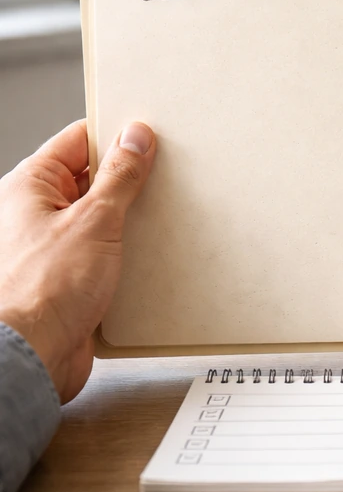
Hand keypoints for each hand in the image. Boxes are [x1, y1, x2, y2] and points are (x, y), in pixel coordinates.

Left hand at [0, 120, 155, 402]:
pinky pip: (106, 252)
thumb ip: (119, 176)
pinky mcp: (70, 278)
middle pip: (90, 179)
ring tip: (160, 217)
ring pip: (102, 218)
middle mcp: (35, 214)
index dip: (114, 135)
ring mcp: (53, 247)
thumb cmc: (41, 291)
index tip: (150, 135)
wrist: (32, 356)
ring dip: (131, 219)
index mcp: (29, 187)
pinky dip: (129, 251)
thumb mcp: (95, 219)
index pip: (76, 141)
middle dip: (129, 180)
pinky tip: (151, 253)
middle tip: (164, 177)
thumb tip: (135, 138)